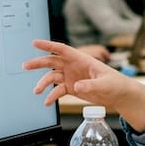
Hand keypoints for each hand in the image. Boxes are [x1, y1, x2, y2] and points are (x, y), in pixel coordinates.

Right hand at [23, 40, 140, 112]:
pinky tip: (48, 102)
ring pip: (52, 77)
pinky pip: (57, 90)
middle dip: (38, 63)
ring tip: (37, 91)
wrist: (118, 94)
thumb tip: (76, 86)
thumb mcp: (105, 84)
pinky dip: (51, 96)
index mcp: (81, 59)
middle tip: (26, 65)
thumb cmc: (115, 84)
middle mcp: (73, 67)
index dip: (48, 45)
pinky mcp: (72, 88)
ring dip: (43, 83)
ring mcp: (71, 77)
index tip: (35, 43)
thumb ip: (91, 85)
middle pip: (52, 61)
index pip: (62, 49)